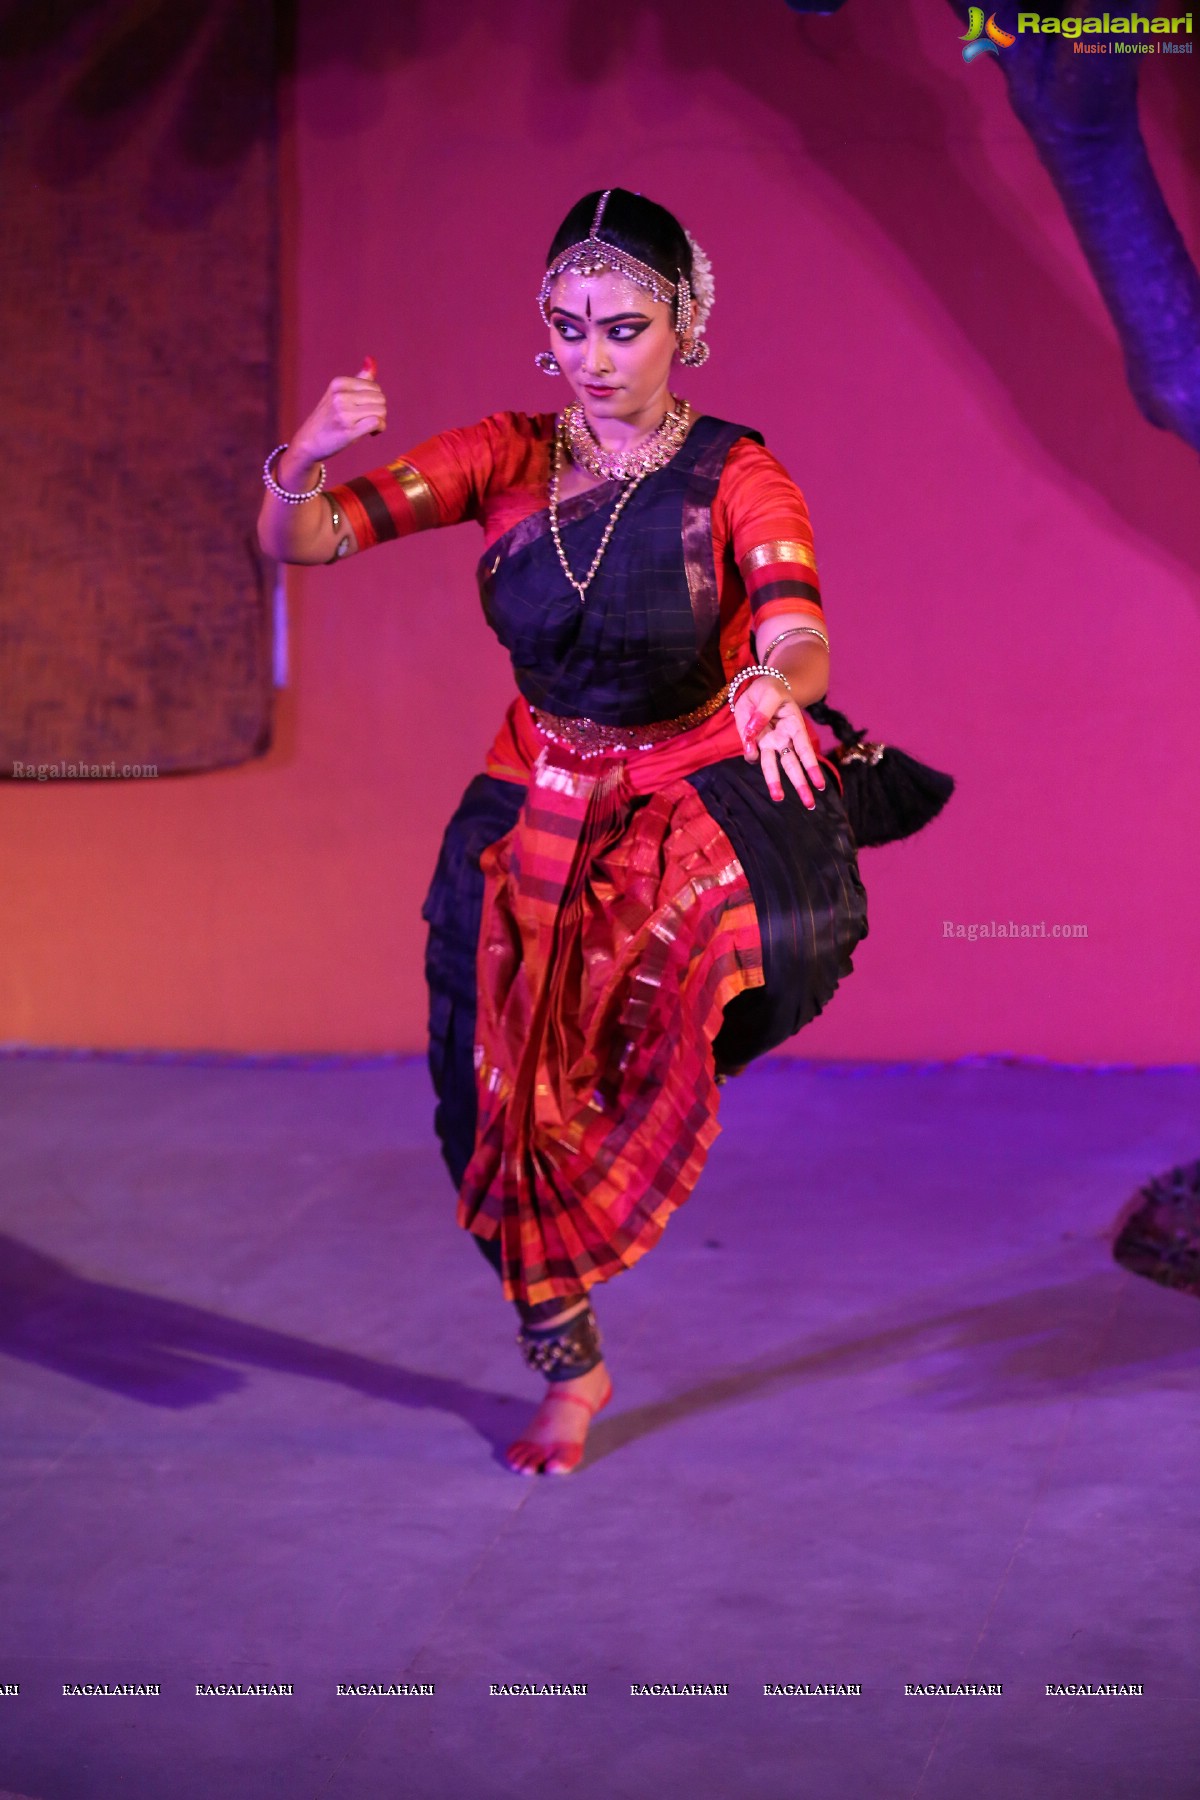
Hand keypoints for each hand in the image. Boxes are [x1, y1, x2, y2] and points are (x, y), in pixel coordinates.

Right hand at [290, 357, 387, 467]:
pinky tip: (372, 433)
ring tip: (369, 427)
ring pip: (381, 410)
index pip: (374, 386)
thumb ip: (359, 379)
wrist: (308, 441)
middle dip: (379, 410)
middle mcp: (340, 396)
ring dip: (380, 420)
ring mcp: (344, 413)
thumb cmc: (328, 418)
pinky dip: (379, 428)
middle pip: (380, 398)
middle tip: (367, 419)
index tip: (364, 409)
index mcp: (339, 383)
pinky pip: (376, 422)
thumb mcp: (339, 394)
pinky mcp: (349, 431)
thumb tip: (371, 359)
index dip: (374, 399)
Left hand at [734, 675, 825, 808]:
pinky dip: (751, 755)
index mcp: (794, 726)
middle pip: (793, 764)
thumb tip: (754, 733)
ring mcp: (769, 743)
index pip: (804, 749)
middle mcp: (784, 739)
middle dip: (800, 784)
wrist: (759, 688)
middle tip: (809, 804)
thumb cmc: (770, 690)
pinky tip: (751, 748)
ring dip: (775, 783)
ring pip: (773, 766)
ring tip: (779, 798)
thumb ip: (762, 713)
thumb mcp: (769, 694)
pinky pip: (752, 755)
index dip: (812, 767)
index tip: (820, 785)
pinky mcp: (754, 743)